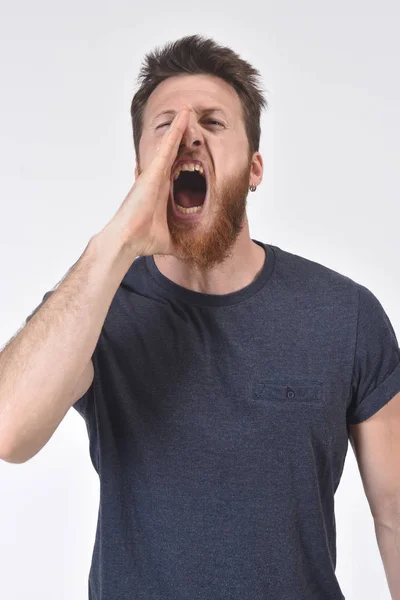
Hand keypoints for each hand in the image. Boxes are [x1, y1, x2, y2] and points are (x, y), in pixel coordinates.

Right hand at [101, 106, 189, 256]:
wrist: (127, 241)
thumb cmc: (143, 240)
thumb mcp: (171, 240)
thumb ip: (183, 242)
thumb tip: (195, 253)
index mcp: (163, 193)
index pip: (177, 171)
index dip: (184, 158)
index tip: (193, 149)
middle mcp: (158, 180)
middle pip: (173, 153)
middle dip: (181, 137)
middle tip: (190, 118)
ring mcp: (154, 174)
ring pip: (170, 145)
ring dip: (179, 128)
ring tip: (188, 110)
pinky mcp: (153, 172)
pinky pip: (167, 147)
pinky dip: (175, 131)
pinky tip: (184, 117)